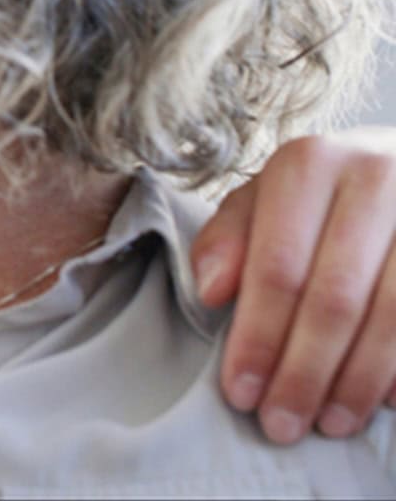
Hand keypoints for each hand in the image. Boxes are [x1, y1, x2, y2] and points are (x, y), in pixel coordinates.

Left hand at [192, 128, 395, 443]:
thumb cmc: (319, 194)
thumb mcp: (262, 198)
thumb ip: (228, 239)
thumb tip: (212, 292)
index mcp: (311, 165)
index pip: (277, 268)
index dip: (257, 337)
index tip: (240, 392)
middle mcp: (376, 180)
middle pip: (334, 299)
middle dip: (304, 372)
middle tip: (281, 424)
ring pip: (391, 317)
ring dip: (358, 382)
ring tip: (329, 424)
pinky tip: (382, 403)